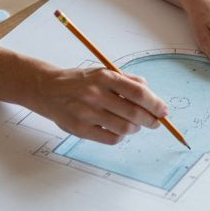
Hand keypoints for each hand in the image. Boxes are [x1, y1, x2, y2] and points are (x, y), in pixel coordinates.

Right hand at [29, 65, 168, 144]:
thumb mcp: (101, 72)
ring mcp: (87, 113)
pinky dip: (120, 136)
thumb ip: (126, 80)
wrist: (47, 89)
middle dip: (151, 120)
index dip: (155, 103)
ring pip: (125, 128)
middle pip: (134, 113)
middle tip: (155, 122)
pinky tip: (118, 129)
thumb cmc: (79, 81)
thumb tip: (150, 92)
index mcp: (104, 77)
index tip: (163, 110)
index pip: (138, 91)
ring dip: (135, 128)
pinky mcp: (81, 129)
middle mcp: (96, 94)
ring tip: (133, 124)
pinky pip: (111, 138)